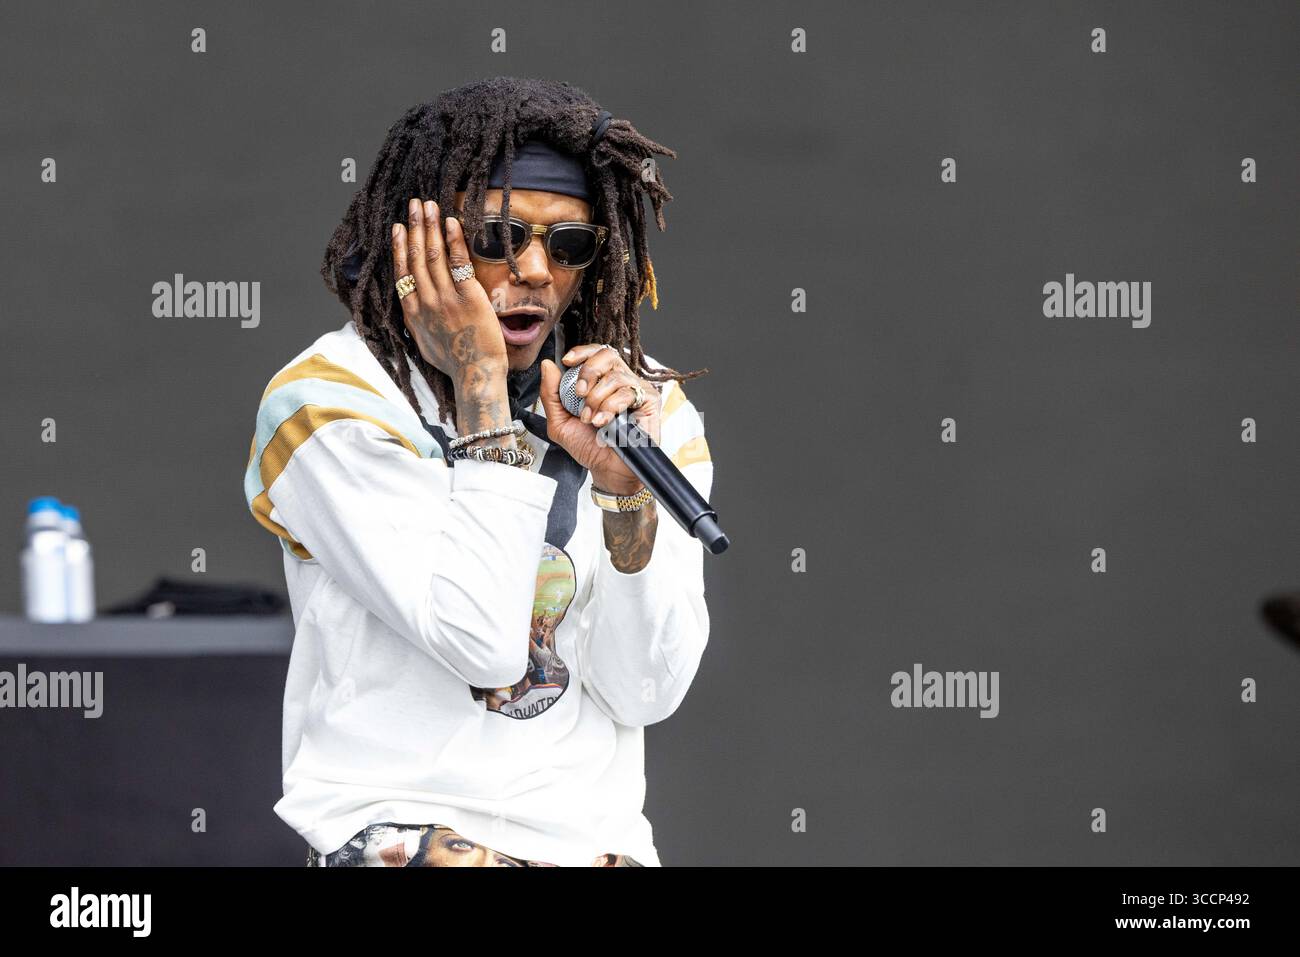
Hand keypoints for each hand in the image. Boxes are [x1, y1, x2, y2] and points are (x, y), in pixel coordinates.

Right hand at [392, 198, 506, 380]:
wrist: (475, 374)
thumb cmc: (454, 362)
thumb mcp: (425, 343)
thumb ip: (419, 322)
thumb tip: (414, 311)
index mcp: (413, 313)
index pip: (401, 272)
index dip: (398, 246)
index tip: (397, 227)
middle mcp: (425, 301)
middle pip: (415, 256)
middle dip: (414, 226)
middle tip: (414, 203)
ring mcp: (445, 298)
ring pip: (432, 254)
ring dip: (430, 226)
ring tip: (428, 205)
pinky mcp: (468, 296)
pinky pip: (459, 262)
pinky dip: (453, 239)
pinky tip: (450, 222)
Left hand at [538, 344, 661, 494]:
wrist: (606, 470)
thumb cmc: (588, 447)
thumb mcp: (560, 421)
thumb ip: (550, 394)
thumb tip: (548, 365)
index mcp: (601, 381)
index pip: (595, 353)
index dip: (582, 352)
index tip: (568, 361)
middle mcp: (620, 381)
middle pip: (606, 355)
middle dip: (587, 373)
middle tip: (580, 396)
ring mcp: (636, 389)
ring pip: (614, 377)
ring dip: (596, 399)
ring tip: (591, 420)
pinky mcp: (649, 400)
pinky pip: (627, 392)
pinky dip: (610, 407)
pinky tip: (604, 423)